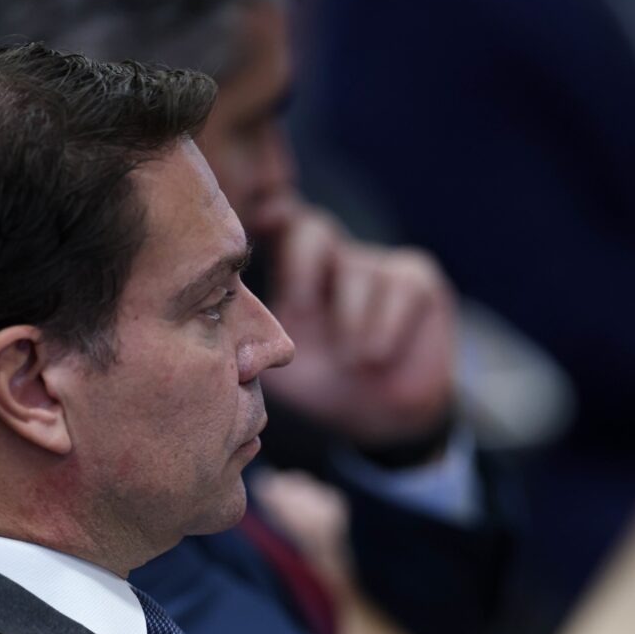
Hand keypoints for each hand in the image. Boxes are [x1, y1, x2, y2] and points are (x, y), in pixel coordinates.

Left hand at [258, 197, 456, 444]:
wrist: (385, 418)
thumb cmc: (325, 385)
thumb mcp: (280, 368)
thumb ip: (250, 340)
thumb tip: (217, 327)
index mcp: (293, 273)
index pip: (276, 229)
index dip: (270, 215)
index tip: (263, 216)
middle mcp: (332, 259)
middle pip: (312, 228)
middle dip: (302, 262)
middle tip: (299, 307)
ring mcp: (376, 264)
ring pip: (356, 270)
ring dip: (350, 322)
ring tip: (352, 361)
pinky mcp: (416, 278)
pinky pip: (399, 287)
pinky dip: (384, 325)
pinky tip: (377, 355)